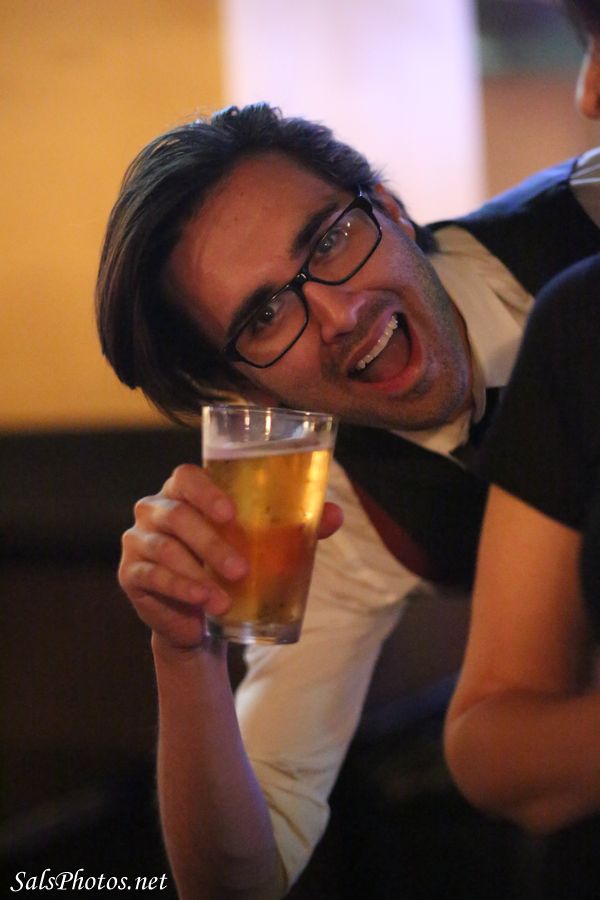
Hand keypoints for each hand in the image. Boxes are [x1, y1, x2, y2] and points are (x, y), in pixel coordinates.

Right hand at [119, 464, 342, 650]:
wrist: (201, 617)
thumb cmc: (232, 565)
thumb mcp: (261, 544)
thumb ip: (296, 526)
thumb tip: (336, 514)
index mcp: (185, 491)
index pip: (186, 477)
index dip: (206, 491)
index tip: (231, 515)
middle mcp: (155, 509)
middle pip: (177, 515)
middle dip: (210, 543)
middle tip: (240, 570)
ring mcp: (139, 540)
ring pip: (165, 548)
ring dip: (197, 574)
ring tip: (224, 598)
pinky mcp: (131, 573)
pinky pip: (152, 576)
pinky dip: (179, 590)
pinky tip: (202, 604)